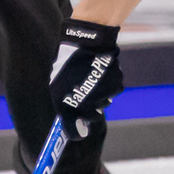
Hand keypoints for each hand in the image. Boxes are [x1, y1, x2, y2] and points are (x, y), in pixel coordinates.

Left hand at [49, 19, 122, 139]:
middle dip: (89, 110)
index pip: (75, 131)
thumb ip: (63, 105)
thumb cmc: (68, 63)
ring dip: (99, 94)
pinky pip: (113, 91)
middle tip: (84, 95)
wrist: (87, 42)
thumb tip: (74, 123)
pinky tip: (101, 73)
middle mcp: (88, 104)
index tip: (79, 131)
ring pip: (104, 102)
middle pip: (92, 117)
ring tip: (91, 78)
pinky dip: (108, 85)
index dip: (76, 131)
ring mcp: (103, 94)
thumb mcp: (57, 85)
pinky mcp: (116, 85)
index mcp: (69, 105)